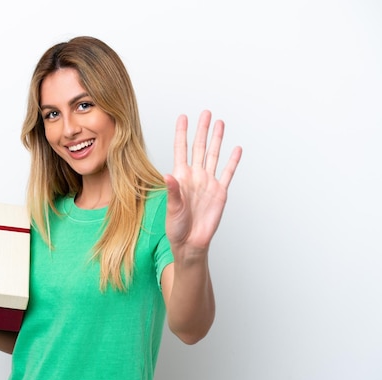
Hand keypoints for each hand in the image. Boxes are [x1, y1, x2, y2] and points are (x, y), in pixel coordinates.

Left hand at [164, 110, 241, 254]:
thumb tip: (168, 175)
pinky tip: (236, 149)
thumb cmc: (177, 227)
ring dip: (216, 140)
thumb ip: (172, 191)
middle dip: (202, 130)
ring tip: (219, 123)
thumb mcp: (172, 208)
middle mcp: (195, 177)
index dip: (182, 133)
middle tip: (205, 113)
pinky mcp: (220, 192)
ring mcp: (208, 183)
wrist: (191, 243)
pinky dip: (232, 161)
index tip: (183, 117)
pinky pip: (228, 173)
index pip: (181, 150)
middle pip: (199, 147)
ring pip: (214, 155)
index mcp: (181, 178)